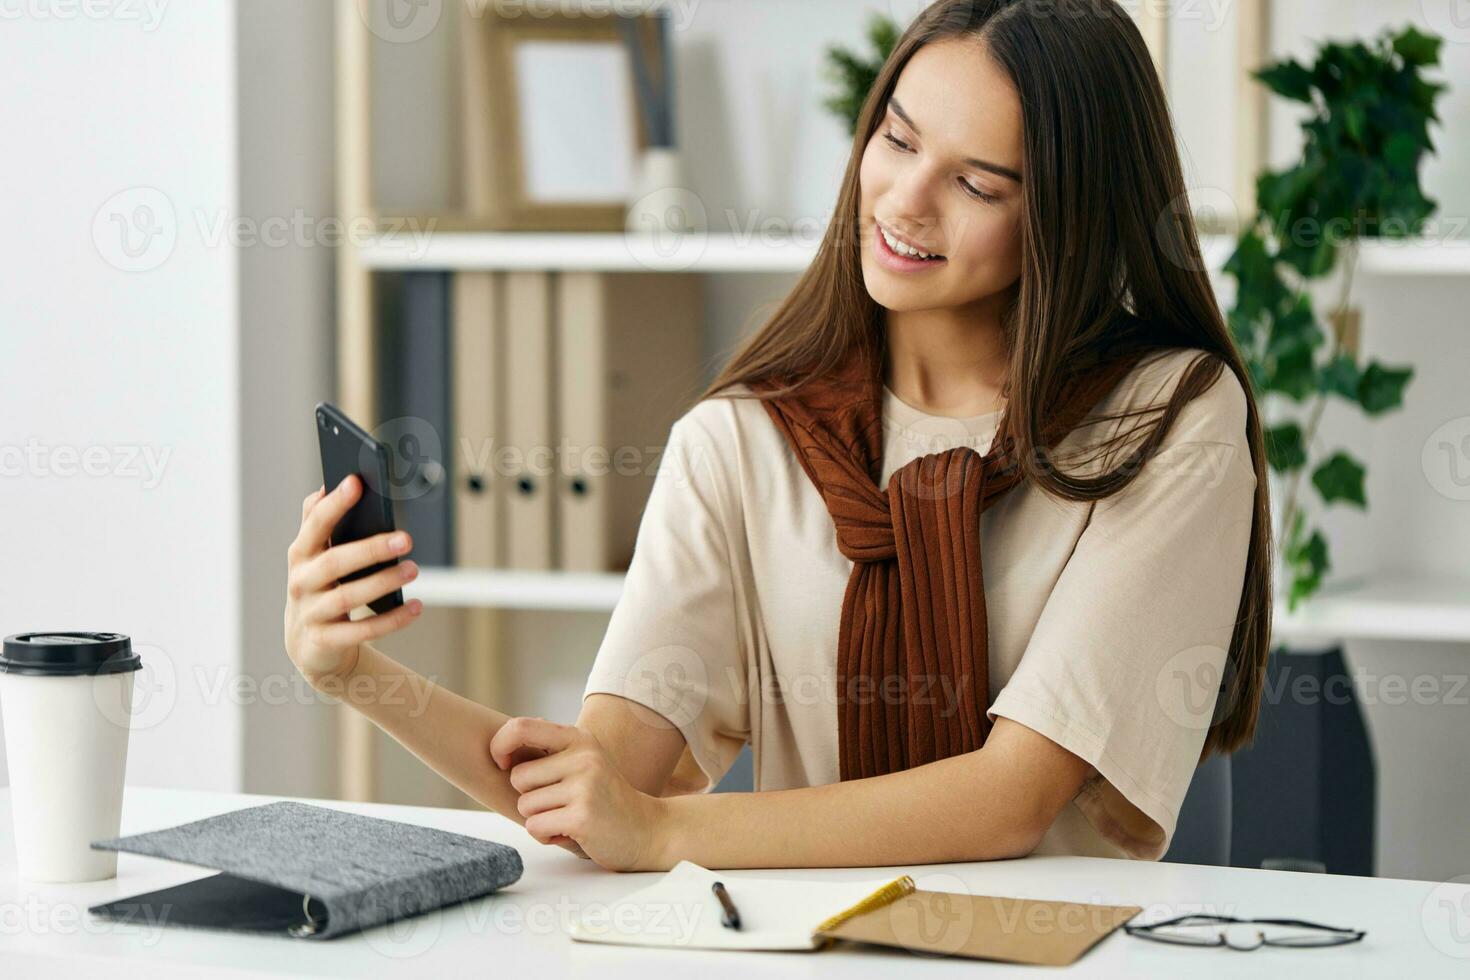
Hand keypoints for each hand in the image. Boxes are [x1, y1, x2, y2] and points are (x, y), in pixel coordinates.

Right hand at [284, 475, 421, 689]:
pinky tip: (416, 607)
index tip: (356, 482)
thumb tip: (327, 484)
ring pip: (347, 597)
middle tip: (406, 539)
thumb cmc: (320, 586)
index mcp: (301, 554)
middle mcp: (301, 582)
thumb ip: (318, 521)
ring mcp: (311, 613)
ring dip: (383, 582)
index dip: (334, 504)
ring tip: (413, 569)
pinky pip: (361, 631)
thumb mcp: (313, 555)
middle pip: (334, 563)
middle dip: (370, 549)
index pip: (315, 524)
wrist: (309, 644)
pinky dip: (391, 620)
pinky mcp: (325, 641)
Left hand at [491, 717, 670, 870]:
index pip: (521, 727)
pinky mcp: (582, 817)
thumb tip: (507, 737)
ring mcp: (585, 786)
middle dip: (529, 797)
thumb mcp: (584, 762)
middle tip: (558, 804)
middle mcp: (583, 757)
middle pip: (517, 777)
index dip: (500, 746)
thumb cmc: (605, 798)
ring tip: (568, 818)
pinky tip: (572, 833)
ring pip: (525, 806)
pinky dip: (547, 836)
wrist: (647, 830)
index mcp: (579, 739)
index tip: (503, 763)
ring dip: (540, 819)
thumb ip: (551, 751)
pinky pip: (535, 827)